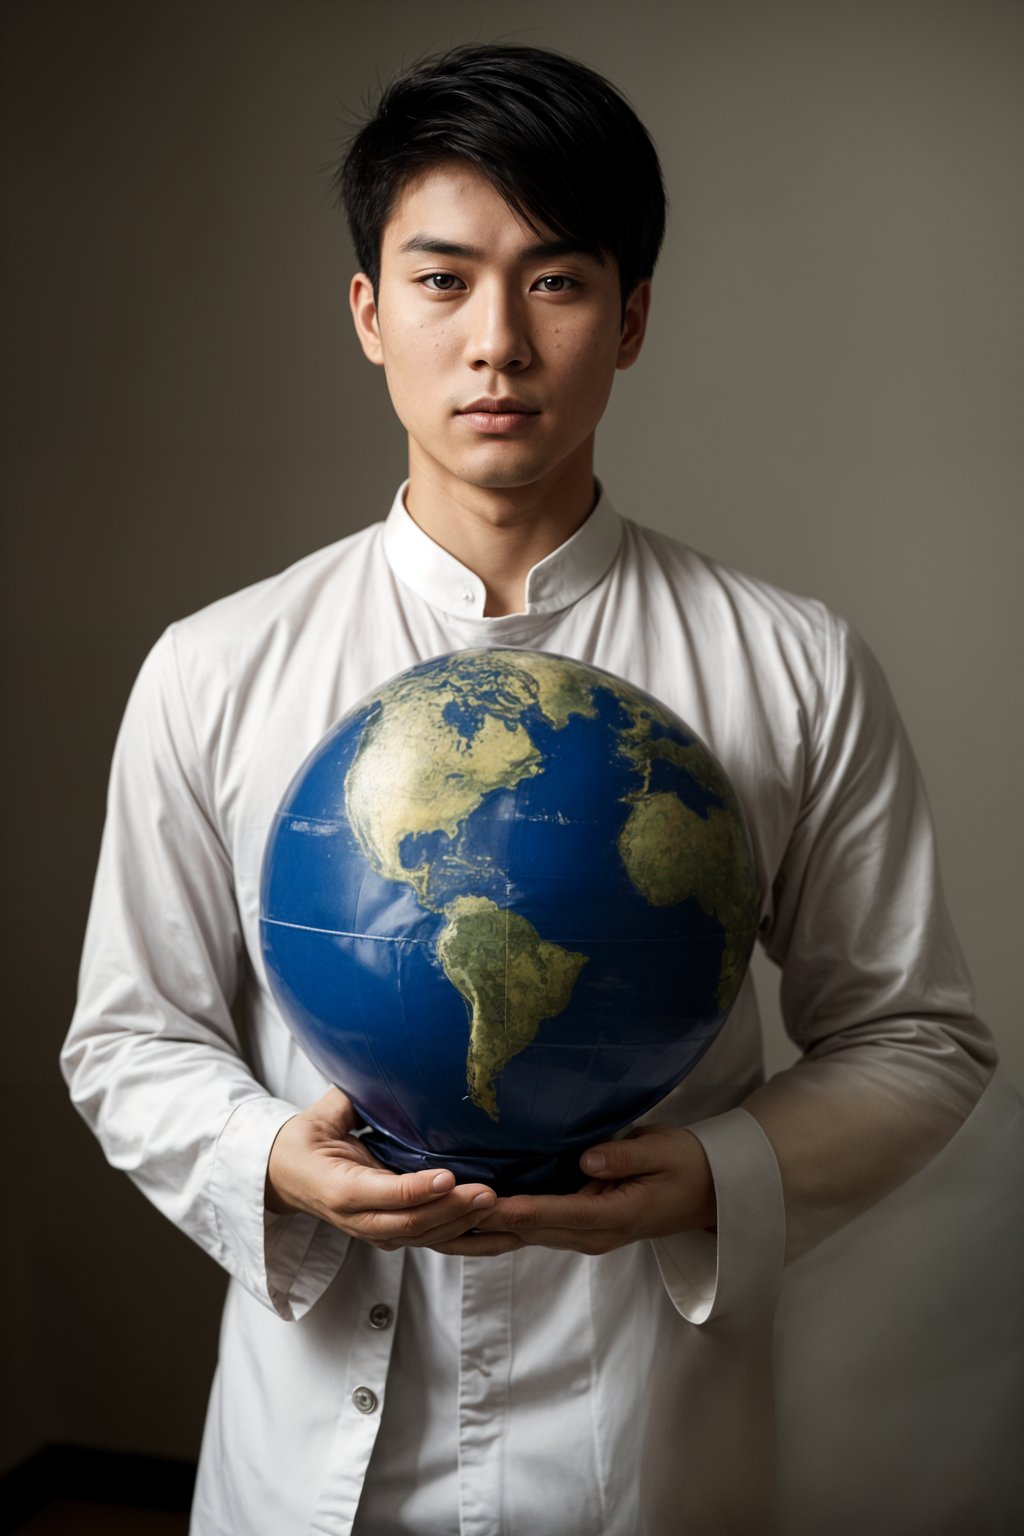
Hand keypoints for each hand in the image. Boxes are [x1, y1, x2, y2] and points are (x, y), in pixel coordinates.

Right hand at [265, 1087, 496, 1249]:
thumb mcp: (320, 1117)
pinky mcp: (392, 1236)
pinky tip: (495, 1235)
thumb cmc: (305, 1142)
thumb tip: (380, 1063)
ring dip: (464, 1226)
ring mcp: (377, 1233)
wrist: (285, 1180)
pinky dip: (464, 1240)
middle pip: (412, 1224)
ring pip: (426, 1238)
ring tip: (499, 1207)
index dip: (417, 1189)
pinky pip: (431, 1243)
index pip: (385, 1194)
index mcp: (340, 1188)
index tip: (448, 1176)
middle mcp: (360, 1219)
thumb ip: (350, 1096)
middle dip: (452, 1210)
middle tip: (488, 1192)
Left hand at [429, 1125, 715, 1256]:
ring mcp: (584, 1234)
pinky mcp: (579, 1226)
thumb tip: (588, 1159)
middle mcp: (590, 1234)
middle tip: (439, 1208)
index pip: (550, 1213)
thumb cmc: (689, 1164)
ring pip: (525, 1234)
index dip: (511, 1207)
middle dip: (483, 1221)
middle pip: (527, 1231)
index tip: (475, 1199)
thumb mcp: (665, 1151)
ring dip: (485, 1226)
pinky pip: (534, 1228)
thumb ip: (626, 1155)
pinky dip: (502, 1221)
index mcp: (610, 1217)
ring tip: (441, 1214)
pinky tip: (472, 1211)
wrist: (712, 1192)